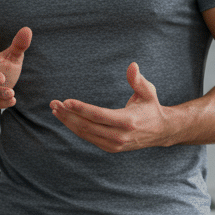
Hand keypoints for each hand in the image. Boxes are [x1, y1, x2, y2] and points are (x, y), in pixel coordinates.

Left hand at [50, 62, 172, 151]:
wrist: (160, 131)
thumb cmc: (151, 107)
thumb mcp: (148, 92)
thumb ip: (138, 80)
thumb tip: (132, 65)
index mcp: (127, 121)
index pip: (99, 115)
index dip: (81, 109)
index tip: (66, 101)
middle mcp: (119, 136)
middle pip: (87, 126)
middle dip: (68, 115)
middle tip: (53, 104)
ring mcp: (114, 145)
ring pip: (85, 134)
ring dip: (68, 122)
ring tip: (55, 109)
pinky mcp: (110, 148)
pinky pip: (88, 138)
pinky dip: (75, 128)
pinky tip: (65, 118)